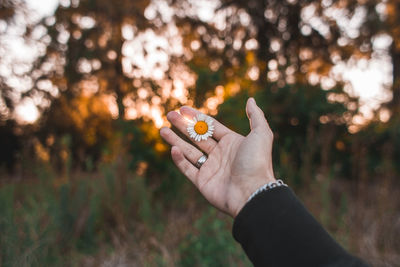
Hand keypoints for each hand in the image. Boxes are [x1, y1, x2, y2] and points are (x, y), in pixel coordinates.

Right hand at [160, 98, 275, 216]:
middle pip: (197, 136)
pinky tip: (173, 149)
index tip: (182, 109)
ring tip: (163, 130)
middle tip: (169, 115)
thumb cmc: (257, 162)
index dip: (196, 117)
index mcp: (232, 142)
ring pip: (189, 151)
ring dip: (176, 140)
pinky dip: (179, 159)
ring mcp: (211, 169)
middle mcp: (220, 155)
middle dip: (183, 126)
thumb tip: (251, 100)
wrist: (252, 193)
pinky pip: (188, 169)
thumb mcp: (262, 134)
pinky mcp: (203, 182)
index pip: (210, 126)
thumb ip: (256, 116)